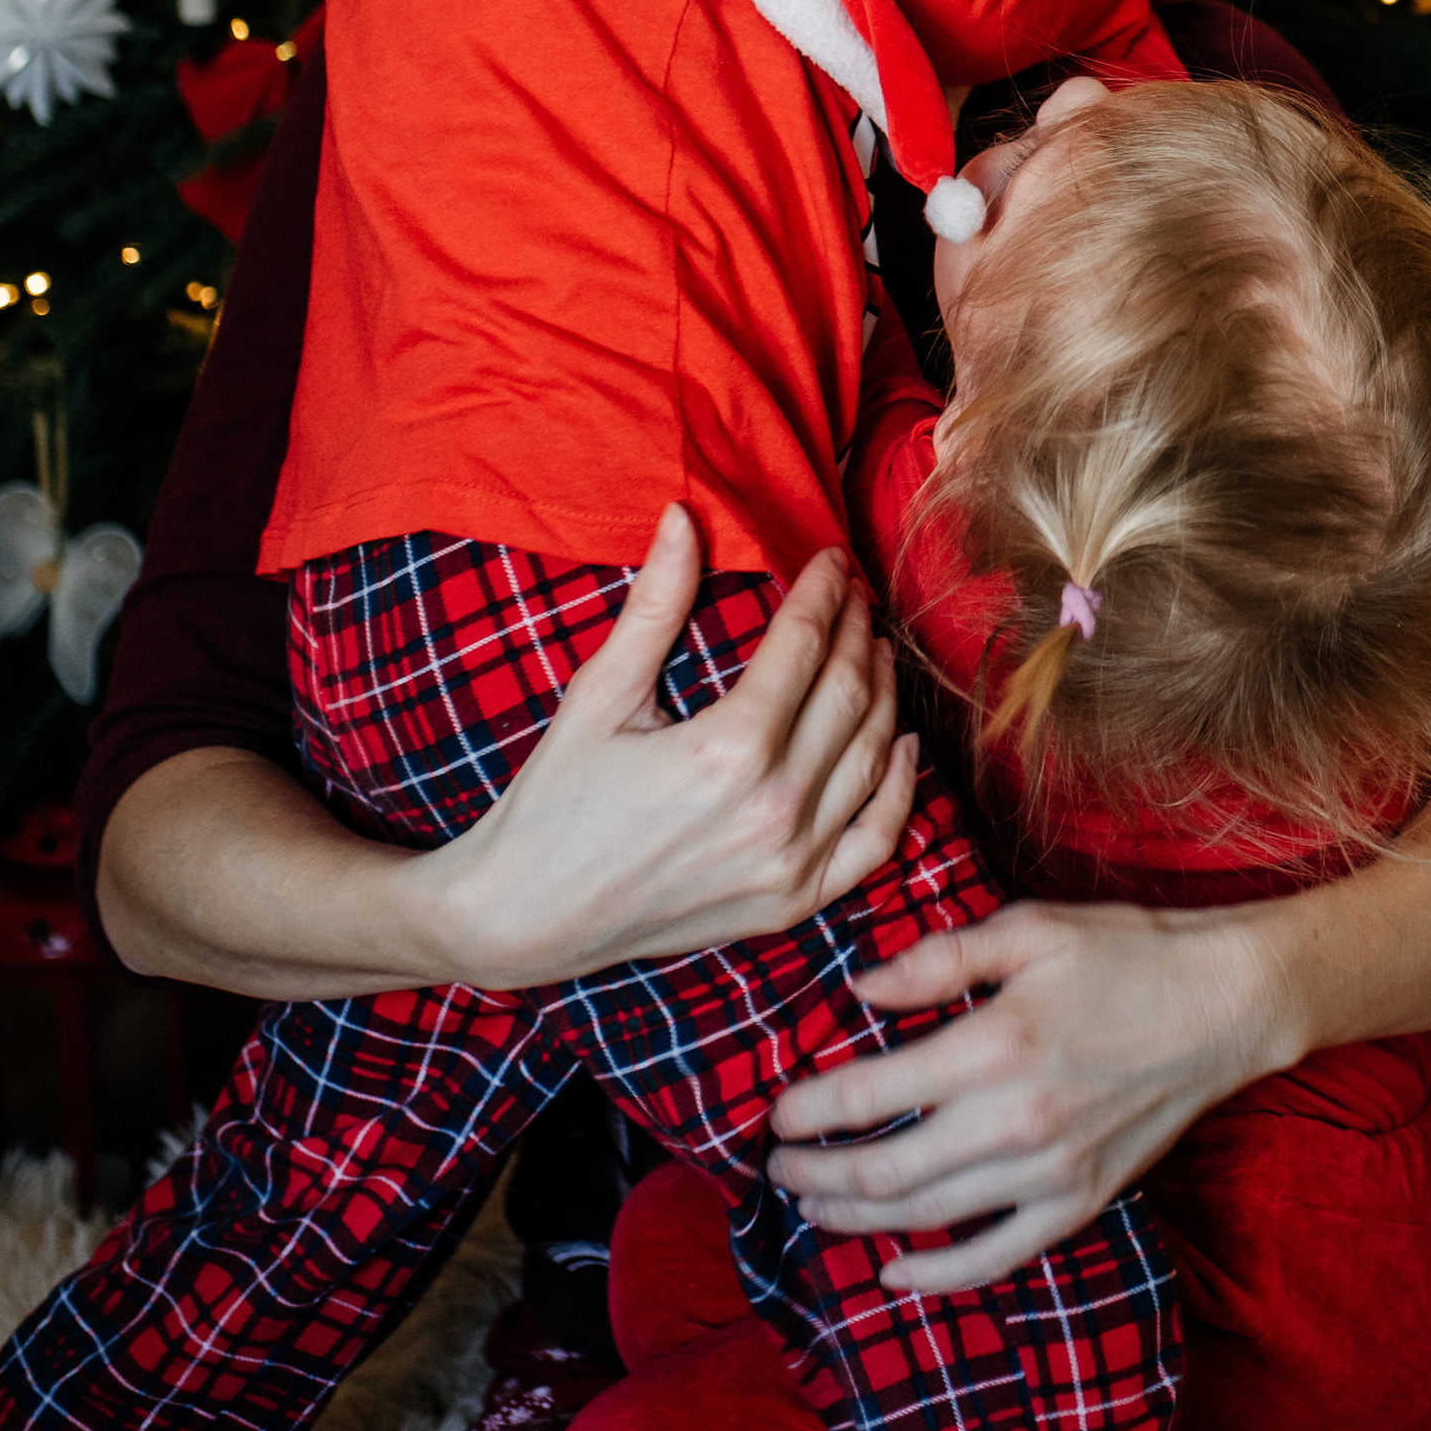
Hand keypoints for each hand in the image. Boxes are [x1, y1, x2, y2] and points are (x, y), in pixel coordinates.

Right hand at [427, 506, 918, 990]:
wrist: (527, 915)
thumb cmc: (554, 799)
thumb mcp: (599, 694)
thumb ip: (655, 605)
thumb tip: (684, 516)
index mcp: (727, 751)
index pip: (804, 647)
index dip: (824, 594)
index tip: (832, 560)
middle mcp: (773, 808)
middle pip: (850, 696)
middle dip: (858, 633)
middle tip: (856, 597)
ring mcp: (791, 863)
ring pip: (873, 758)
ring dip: (884, 695)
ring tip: (875, 650)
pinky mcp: (793, 903)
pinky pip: (876, 840)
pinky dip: (900, 789)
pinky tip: (903, 745)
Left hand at [764, 897, 1295, 1288]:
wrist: (1228, 1006)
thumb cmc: (1127, 955)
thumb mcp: (1028, 929)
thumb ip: (937, 960)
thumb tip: (858, 989)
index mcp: (994, 1046)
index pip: (868, 1096)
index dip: (807, 1113)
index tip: (773, 1116)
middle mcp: (1015, 1122)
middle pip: (884, 1172)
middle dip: (815, 1175)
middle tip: (775, 1169)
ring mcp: (1050, 1173)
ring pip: (927, 1218)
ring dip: (856, 1220)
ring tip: (812, 1207)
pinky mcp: (1080, 1202)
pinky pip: (995, 1257)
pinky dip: (937, 1274)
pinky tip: (892, 1271)